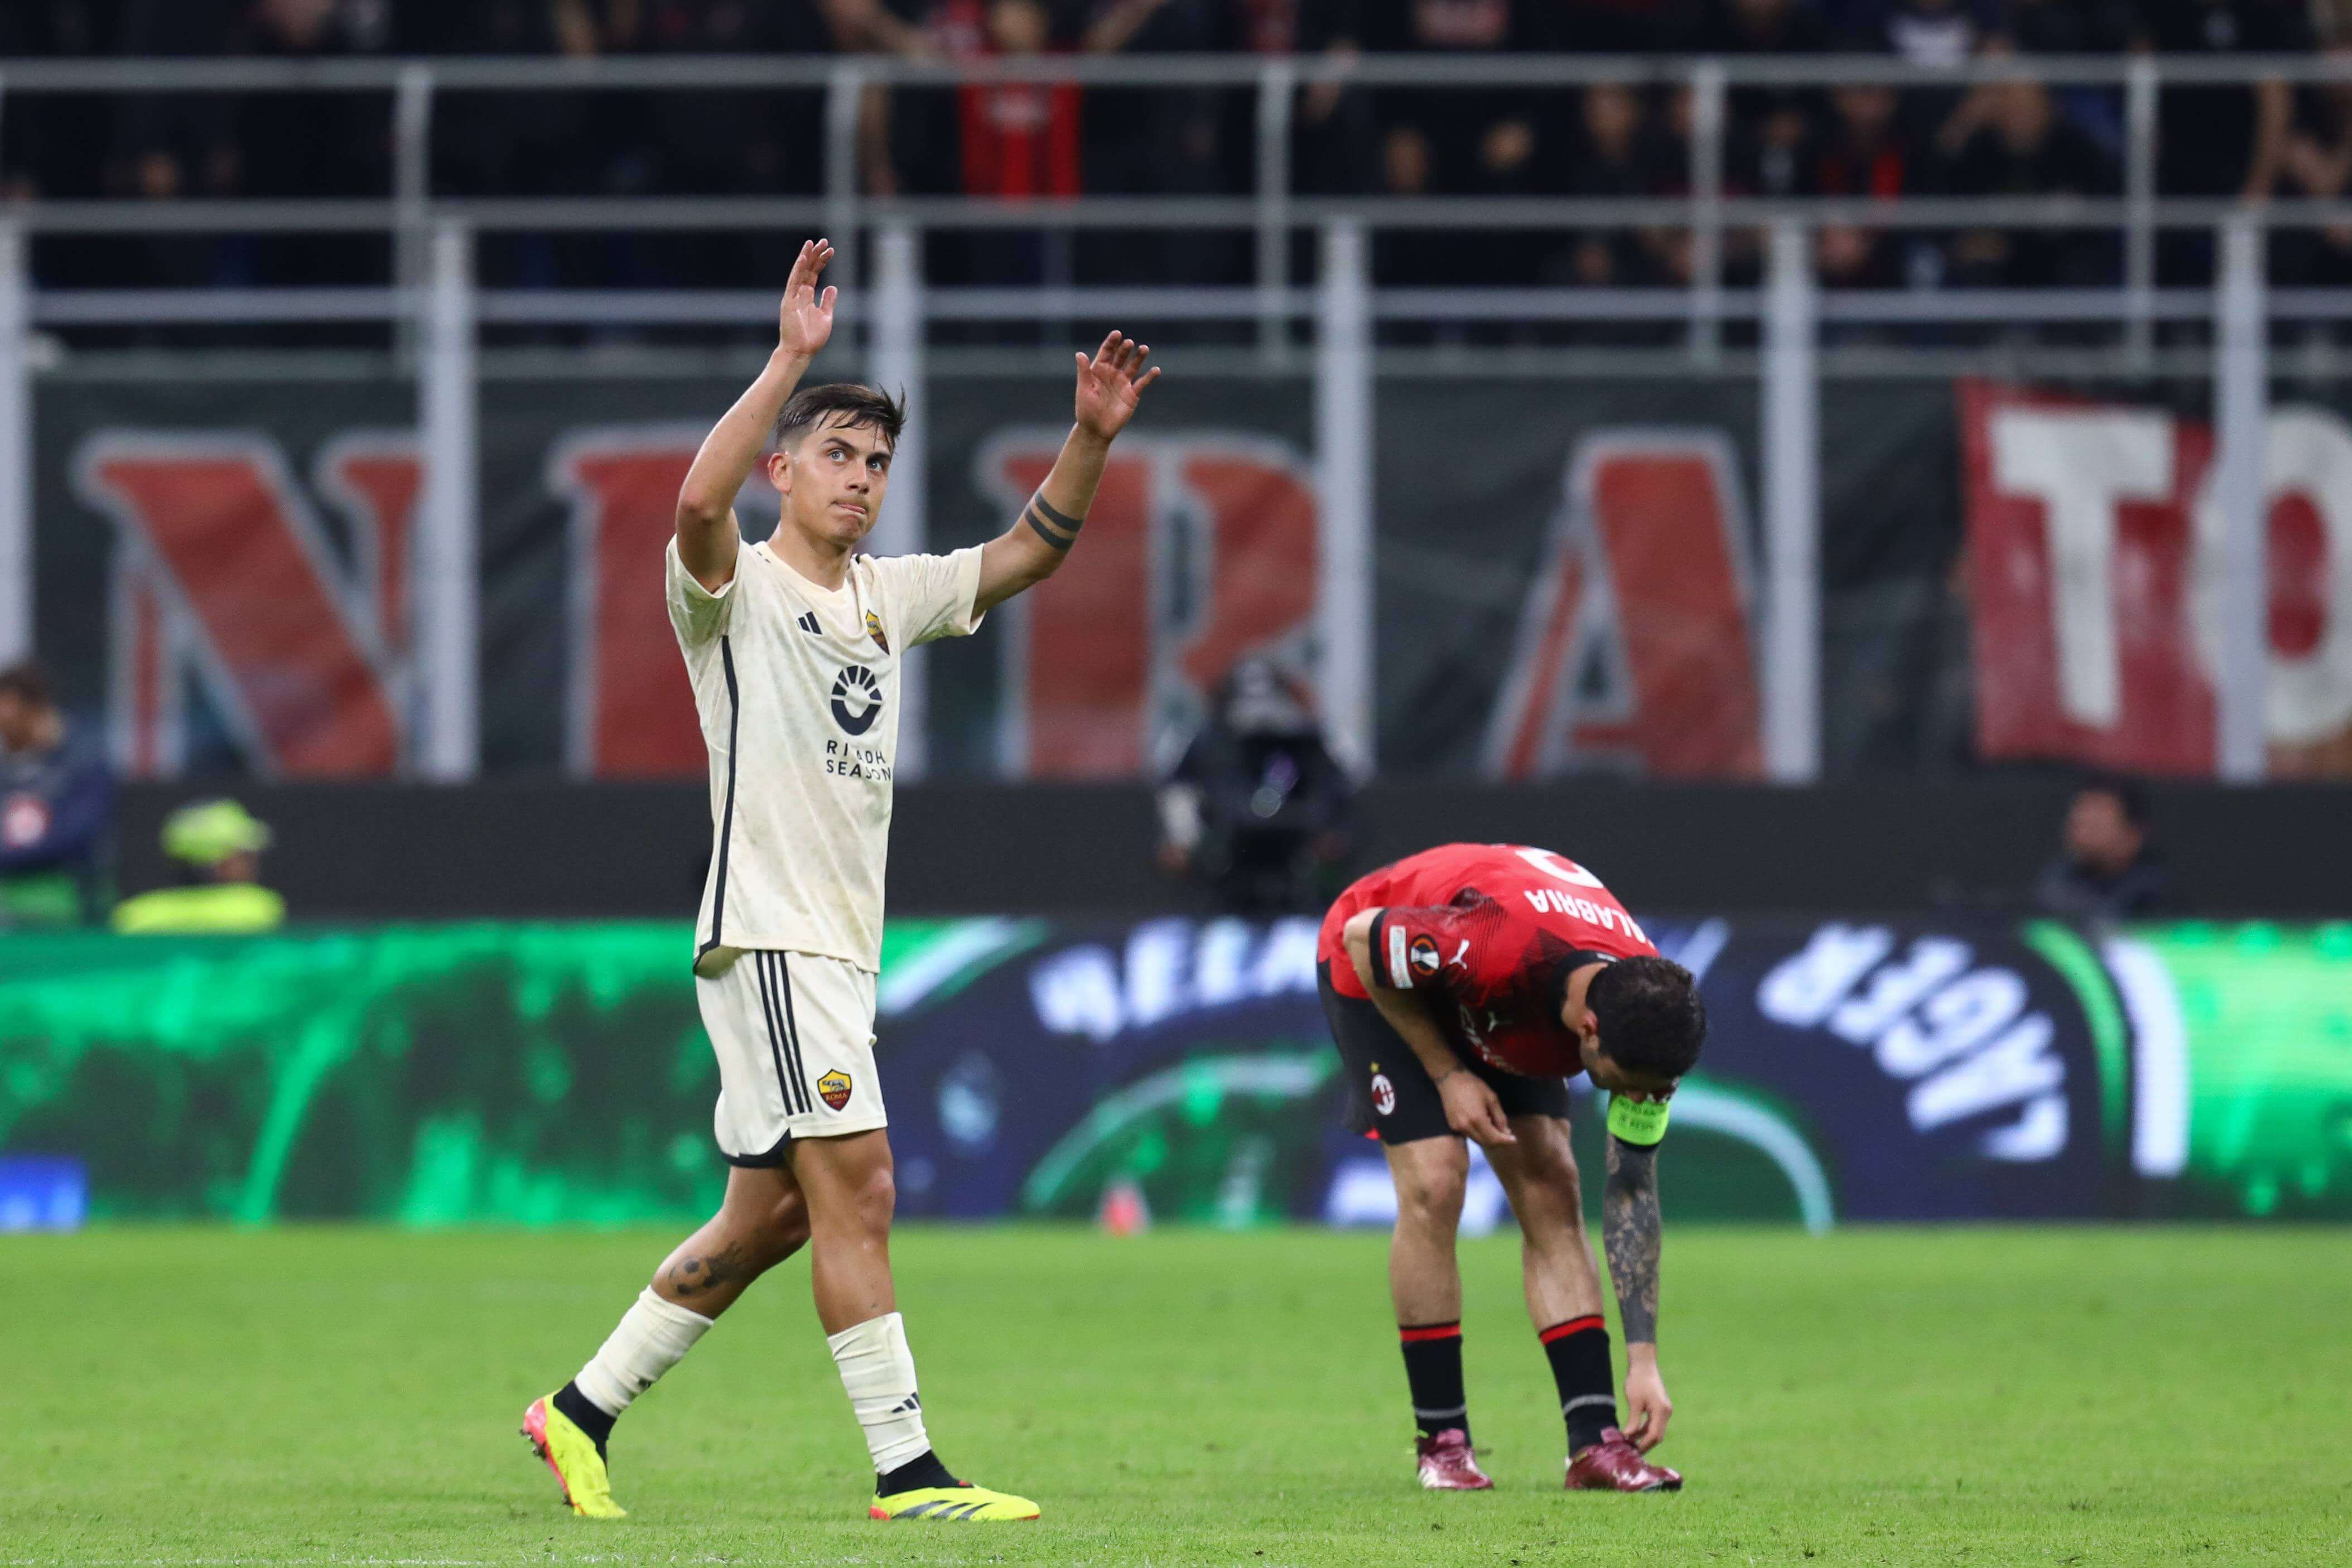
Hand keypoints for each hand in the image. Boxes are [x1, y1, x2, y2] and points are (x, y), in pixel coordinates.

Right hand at [779, 238, 837, 359]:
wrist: (800, 352)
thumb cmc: (812, 338)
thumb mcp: (825, 316)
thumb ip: (828, 301)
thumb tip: (832, 286)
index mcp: (807, 297)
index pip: (814, 274)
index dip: (822, 262)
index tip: (830, 250)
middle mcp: (799, 293)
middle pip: (808, 269)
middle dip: (815, 255)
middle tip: (824, 241)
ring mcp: (793, 296)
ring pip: (800, 272)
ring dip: (806, 257)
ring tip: (812, 243)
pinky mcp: (789, 301)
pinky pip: (793, 282)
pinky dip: (798, 270)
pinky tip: (803, 258)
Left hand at [1074, 331, 1159, 440]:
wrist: (1096, 430)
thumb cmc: (1086, 410)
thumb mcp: (1084, 389)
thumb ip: (1084, 372)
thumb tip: (1079, 353)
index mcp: (1099, 370)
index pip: (1106, 352)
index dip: (1111, 342)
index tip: (1117, 334)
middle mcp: (1112, 373)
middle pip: (1120, 357)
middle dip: (1124, 349)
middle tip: (1129, 343)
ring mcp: (1123, 383)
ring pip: (1133, 366)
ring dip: (1139, 357)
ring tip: (1144, 348)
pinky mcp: (1132, 394)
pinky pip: (1142, 383)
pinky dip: (1149, 376)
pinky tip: (1155, 370)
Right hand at [1437, 1070, 1514, 1146]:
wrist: (1450, 1078)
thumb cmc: (1473, 1085)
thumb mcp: (1492, 1098)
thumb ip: (1500, 1117)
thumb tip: (1506, 1132)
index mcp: (1477, 1119)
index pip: (1494, 1138)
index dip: (1505, 1141)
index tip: (1514, 1140)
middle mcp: (1466, 1127)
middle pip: (1485, 1143)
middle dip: (1498, 1141)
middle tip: (1506, 1134)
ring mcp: (1457, 1128)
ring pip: (1477, 1141)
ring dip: (1488, 1138)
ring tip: (1494, 1126)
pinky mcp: (1452, 1126)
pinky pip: (1470, 1135)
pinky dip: (1479, 1134)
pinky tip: (1482, 1123)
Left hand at [1621, 1349, 1672, 1451]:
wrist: (1644, 1365)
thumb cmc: (1638, 1381)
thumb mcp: (1634, 1402)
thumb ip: (1633, 1422)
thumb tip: (1628, 1437)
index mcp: (1661, 1411)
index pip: (1654, 1435)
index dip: (1643, 1445)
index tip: (1632, 1452)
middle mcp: (1666, 1412)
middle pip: (1657, 1435)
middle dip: (1645, 1444)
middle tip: (1632, 1452)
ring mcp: (1664, 1410)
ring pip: (1656, 1430)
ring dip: (1644, 1437)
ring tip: (1631, 1445)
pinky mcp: (1660, 1407)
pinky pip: (1654, 1423)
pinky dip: (1645, 1429)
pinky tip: (1634, 1433)